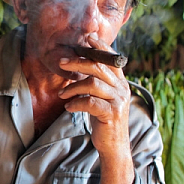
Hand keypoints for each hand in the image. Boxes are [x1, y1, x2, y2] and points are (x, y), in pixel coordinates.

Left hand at [57, 37, 130, 155]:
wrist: (113, 145)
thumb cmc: (104, 119)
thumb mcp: (102, 97)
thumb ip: (96, 83)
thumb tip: (81, 67)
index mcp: (120, 82)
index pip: (111, 59)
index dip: (100, 47)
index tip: (88, 38)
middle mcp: (122, 88)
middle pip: (98, 67)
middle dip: (78, 63)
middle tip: (62, 63)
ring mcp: (118, 100)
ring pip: (93, 83)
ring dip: (73, 87)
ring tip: (62, 95)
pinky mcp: (111, 113)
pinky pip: (90, 102)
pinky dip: (76, 103)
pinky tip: (68, 107)